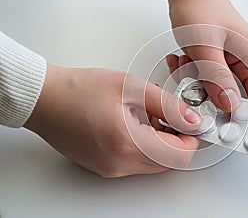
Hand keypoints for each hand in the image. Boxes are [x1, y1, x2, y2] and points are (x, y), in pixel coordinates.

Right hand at [24, 64, 201, 177]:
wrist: (45, 99)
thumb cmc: (80, 89)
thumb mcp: (132, 88)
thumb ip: (168, 105)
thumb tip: (192, 119)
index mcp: (128, 143)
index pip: (179, 156)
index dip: (192, 139)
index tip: (191, 123)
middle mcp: (119, 164)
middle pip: (168, 162)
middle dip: (176, 140)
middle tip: (169, 115)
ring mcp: (110, 169)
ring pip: (152, 163)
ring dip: (160, 142)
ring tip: (146, 115)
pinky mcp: (104, 167)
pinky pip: (135, 163)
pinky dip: (144, 146)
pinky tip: (132, 124)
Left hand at [166, 0, 247, 110]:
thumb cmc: (201, 9)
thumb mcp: (206, 45)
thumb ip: (216, 76)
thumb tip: (229, 104)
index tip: (233, 130)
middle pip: (242, 101)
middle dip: (217, 102)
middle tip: (197, 94)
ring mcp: (233, 66)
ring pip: (221, 94)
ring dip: (200, 88)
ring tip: (187, 66)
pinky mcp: (220, 65)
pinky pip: (209, 84)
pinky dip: (193, 79)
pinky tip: (183, 62)